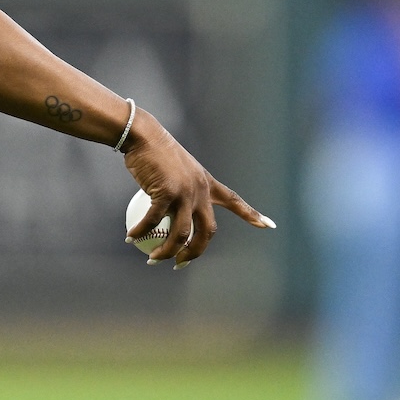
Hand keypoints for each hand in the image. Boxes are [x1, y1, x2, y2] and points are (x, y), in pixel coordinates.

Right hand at [121, 111, 274, 268]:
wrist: (144, 135)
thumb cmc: (155, 149)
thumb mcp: (176, 168)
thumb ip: (180, 188)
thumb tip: (168, 208)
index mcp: (206, 183)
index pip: (233, 200)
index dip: (251, 214)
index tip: (269, 225)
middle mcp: (200, 191)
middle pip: (206, 231)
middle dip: (196, 253)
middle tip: (181, 264)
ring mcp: (184, 193)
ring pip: (181, 234)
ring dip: (167, 251)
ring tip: (154, 259)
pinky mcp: (166, 193)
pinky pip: (153, 221)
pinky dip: (141, 231)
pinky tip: (131, 237)